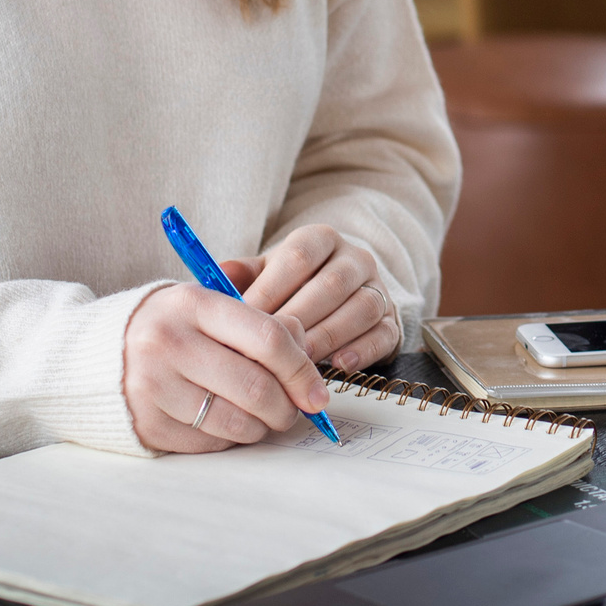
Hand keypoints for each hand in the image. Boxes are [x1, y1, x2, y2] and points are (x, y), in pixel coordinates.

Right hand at [121, 283, 331, 452]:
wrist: (93, 356)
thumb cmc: (169, 329)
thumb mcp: (208, 307)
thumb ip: (258, 324)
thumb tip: (307, 359)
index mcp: (193, 304)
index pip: (267, 338)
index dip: (302, 369)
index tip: (318, 392)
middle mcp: (168, 343)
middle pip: (256, 387)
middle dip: (287, 407)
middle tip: (295, 412)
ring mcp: (153, 386)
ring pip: (237, 422)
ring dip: (262, 427)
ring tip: (263, 417)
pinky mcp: (146, 424)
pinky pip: (210, 443)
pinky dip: (230, 439)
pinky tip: (226, 423)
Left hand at [236, 224, 401, 371]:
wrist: (338, 302)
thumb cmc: (293, 289)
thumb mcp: (267, 274)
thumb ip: (242, 276)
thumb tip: (213, 280)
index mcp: (321, 240)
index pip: (298, 256)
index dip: (271, 288)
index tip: (244, 318)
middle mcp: (355, 259)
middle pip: (331, 284)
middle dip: (299, 318)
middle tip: (270, 348)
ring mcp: (378, 289)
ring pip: (361, 308)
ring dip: (328, 336)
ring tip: (299, 361)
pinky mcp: (393, 321)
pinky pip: (384, 334)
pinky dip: (362, 351)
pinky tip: (338, 365)